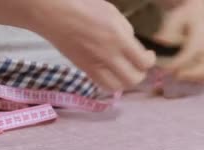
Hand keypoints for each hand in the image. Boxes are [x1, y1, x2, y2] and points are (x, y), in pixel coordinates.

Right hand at [27, 0, 156, 91]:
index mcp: (119, 39)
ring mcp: (95, 65)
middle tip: (139, 65)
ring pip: (118, 87)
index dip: (150, 61)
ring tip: (126, 71)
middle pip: (134, 79)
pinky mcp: (84, 69)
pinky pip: (102, 85)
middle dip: (141, 74)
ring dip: (126, 82)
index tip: (148, 54)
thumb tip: (133, 46)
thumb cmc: (83, 5)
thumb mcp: (112, 13)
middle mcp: (109, 56)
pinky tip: (111, 73)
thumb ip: (126, 31)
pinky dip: (111, 83)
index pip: (144, 62)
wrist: (53, 12)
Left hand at [153, 0, 203, 81]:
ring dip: (199, 78)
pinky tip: (190, 79)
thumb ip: (168, 29)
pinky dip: (203, 78)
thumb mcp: (175, 17)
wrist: (199, 14)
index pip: (191, 52)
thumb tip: (160, 40)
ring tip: (183, 78)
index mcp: (200, 35)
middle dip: (193, 74)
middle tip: (176, 77)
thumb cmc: (185, 16)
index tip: (166, 70)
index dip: (179, 63)